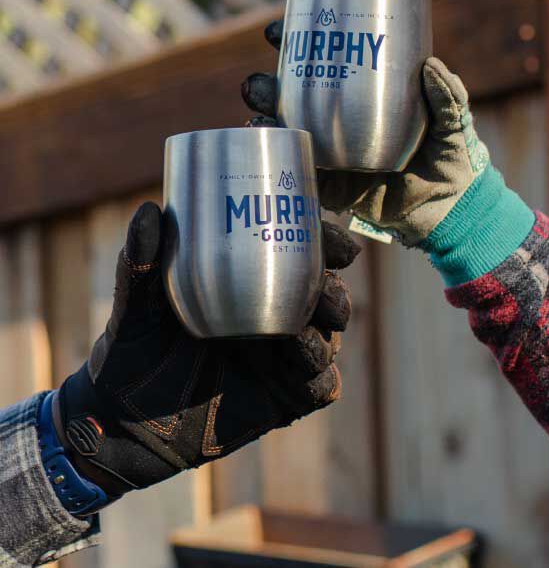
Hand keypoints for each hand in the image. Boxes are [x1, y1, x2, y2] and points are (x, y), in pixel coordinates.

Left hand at [54, 202, 359, 496]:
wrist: (124, 423)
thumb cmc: (132, 352)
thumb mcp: (137, 302)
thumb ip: (141, 260)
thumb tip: (149, 210)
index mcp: (248, 287)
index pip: (300, 257)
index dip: (327, 245)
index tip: (339, 244)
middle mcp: (270, 320)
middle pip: (324, 297)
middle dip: (335, 292)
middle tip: (326, 290)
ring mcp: (279, 361)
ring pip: (328, 339)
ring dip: (330, 330)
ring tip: (309, 326)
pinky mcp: (282, 400)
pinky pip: (319, 388)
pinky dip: (322, 376)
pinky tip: (308, 365)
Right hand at [243, 20, 489, 246]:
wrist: (451, 211)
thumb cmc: (453, 159)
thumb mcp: (454, 122)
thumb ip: (447, 95)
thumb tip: (431, 66)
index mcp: (368, 98)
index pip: (329, 63)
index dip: (299, 45)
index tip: (277, 31)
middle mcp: (345, 122)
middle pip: (297, 96)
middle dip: (269, 84)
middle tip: (259, 82)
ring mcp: (337, 153)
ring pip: (292, 130)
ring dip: (267, 117)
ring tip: (256, 110)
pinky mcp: (335, 185)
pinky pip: (303, 169)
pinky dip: (282, 156)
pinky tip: (266, 143)